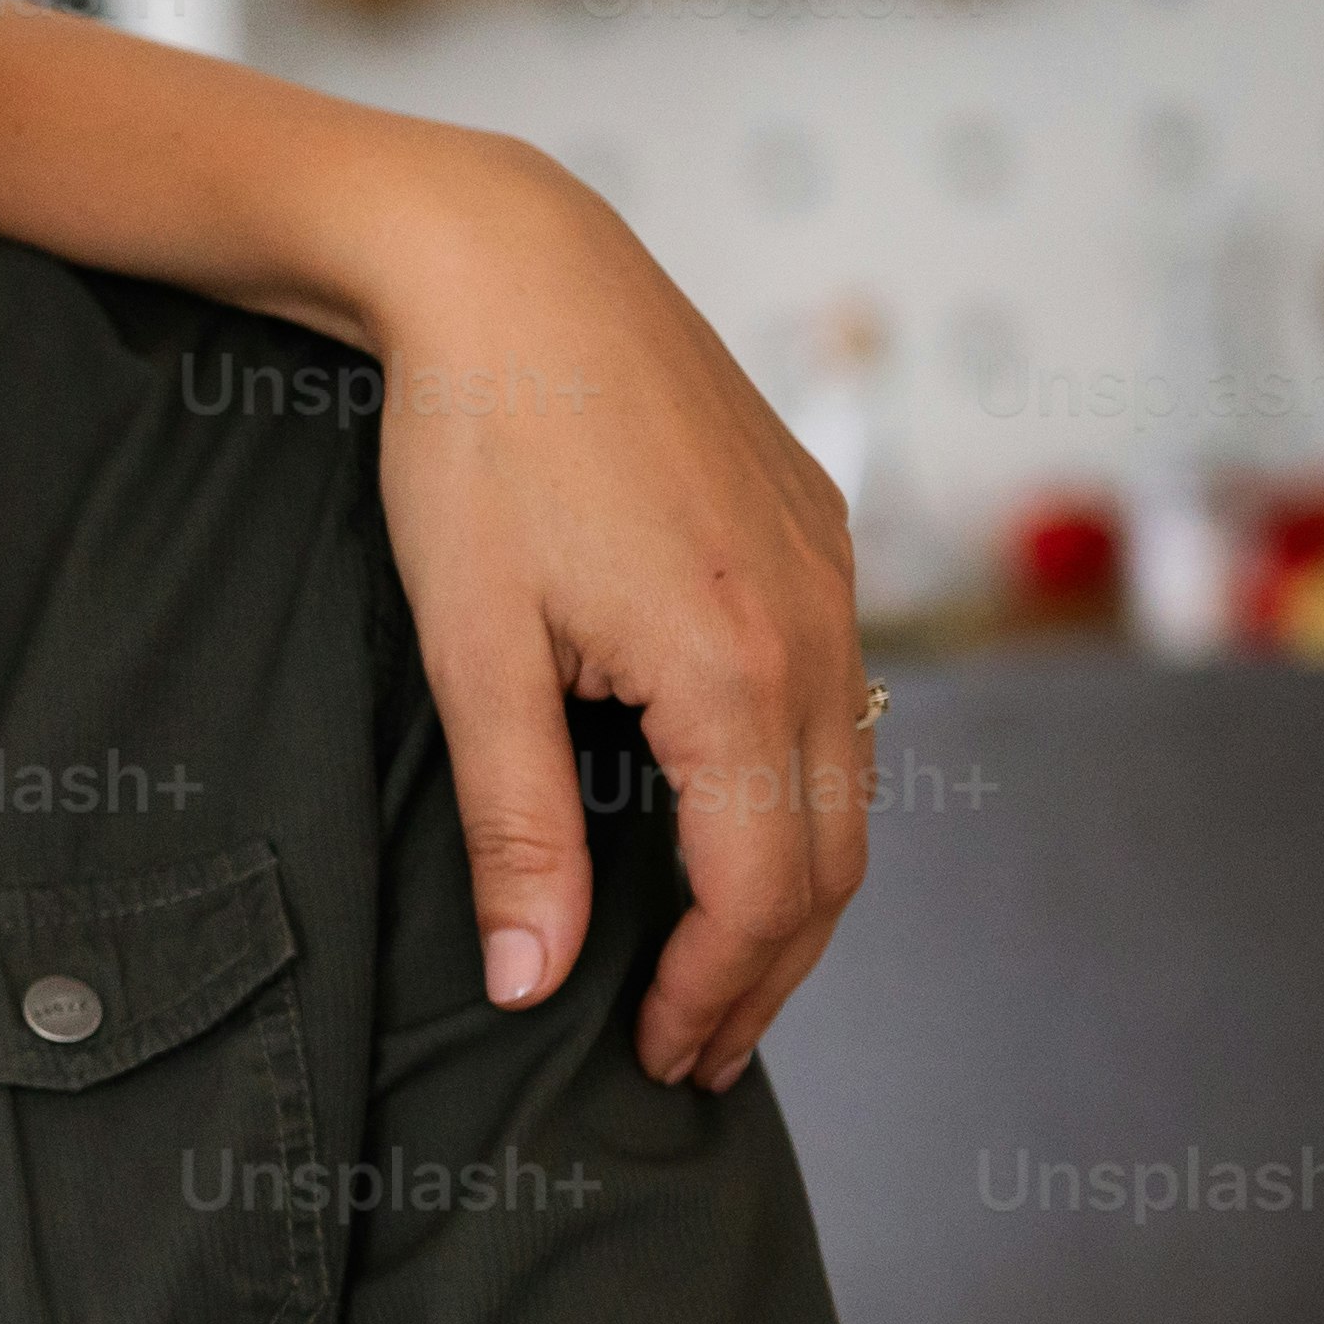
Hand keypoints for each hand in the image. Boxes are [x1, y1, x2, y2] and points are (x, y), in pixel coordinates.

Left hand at [350, 141, 866, 1086]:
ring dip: (791, 885)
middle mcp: (815, 626)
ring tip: (716, 965)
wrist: (510, 266)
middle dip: (766, 970)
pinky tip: (733, 820)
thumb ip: (517, 826)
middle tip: (695, 1052)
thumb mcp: (474, 652)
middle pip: (831, 857)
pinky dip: (799, 789)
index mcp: (734, 671)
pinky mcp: (814, 529)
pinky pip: (839, 695)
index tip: (653, 1057)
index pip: (761, 893)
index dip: (710, 994)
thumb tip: (534, 981)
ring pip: (849, 780)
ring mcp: (830, 572)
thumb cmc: (474, 446)